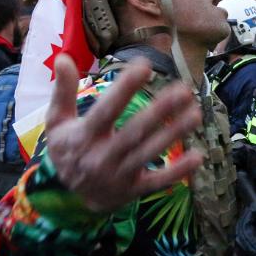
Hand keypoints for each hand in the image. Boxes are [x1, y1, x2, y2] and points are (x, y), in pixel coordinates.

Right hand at [45, 54, 203, 212]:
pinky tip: (197, 155)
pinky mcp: (134, 190)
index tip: (144, 65)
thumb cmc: (68, 149)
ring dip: (174, 133)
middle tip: (183, 90)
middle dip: (160, 110)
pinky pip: (158, 181)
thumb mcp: (58, 121)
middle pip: (134, 131)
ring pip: (149, 152)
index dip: (124, 88)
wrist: (68, 197)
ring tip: (196, 112)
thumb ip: (63, 91)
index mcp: (83, 136)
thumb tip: (63, 57)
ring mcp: (119, 175)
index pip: (106, 110)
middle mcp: (101, 157)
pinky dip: (178, 171)